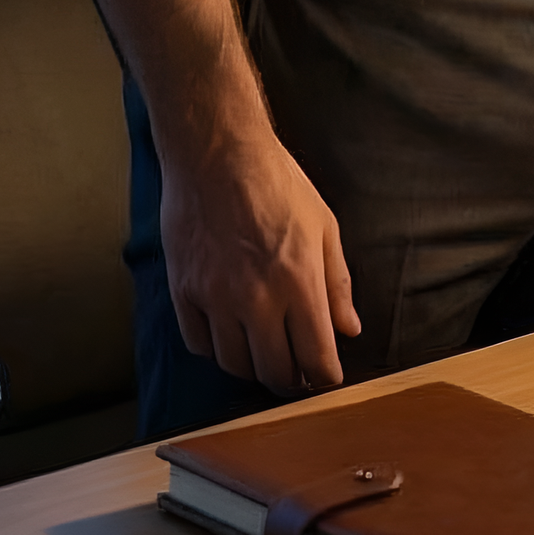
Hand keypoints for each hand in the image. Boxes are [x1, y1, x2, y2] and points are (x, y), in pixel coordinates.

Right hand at [158, 125, 360, 394]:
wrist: (217, 153)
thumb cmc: (275, 182)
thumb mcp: (324, 225)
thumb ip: (337, 283)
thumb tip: (349, 328)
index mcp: (300, 281)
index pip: (316, 358)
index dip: (325, 378)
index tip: (327, 377)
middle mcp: (257, 298)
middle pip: (274, 372)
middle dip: (291, 381)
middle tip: (297, 374)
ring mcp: (216, 297)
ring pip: (234, 365)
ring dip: (253, 368)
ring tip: (264, 354)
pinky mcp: (184, 291)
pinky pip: (199, 344)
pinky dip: (216, 349)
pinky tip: (229, 335)